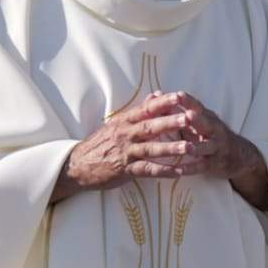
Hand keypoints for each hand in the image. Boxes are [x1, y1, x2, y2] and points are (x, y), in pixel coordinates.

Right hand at [59, 92, 201, 194]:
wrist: (76, 165)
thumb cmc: (101, 143)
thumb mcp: (117, 123)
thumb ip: (139, 110)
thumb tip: (157, 94)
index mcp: (124, 121)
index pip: (146, 109)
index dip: (163, 102)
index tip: (180, 96)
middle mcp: (125, 135)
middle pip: (150, 127)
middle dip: (171, 122)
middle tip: (190, 118)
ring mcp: (125, 153)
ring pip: (151, 149)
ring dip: (172, 148)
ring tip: (190, 147)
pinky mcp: (125, 170)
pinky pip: (147, 170)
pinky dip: (164, 171)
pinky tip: (180, 172)